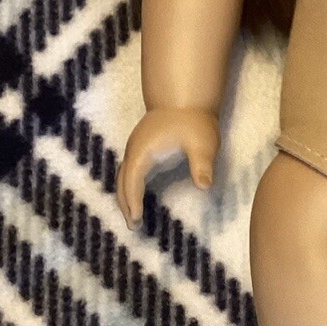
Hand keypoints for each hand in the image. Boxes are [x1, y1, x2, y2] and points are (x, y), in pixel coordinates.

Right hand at [116, 107, 221, 229]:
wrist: (186, 99)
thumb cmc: (195, 122)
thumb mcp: (203, 143)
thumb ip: (203, 164)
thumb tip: (205, 185)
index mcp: (143, 150)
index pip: (132, 180)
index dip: (132, 200)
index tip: (136, 219)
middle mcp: (134, 150)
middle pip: (122, 181)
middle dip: (125, 204)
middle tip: (133, 226)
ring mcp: (136, 148)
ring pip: (124, 176)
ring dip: (126, 196)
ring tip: (133, 218)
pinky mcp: (141, 148)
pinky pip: (130, 172)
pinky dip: (131, 187)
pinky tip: (139, 198)